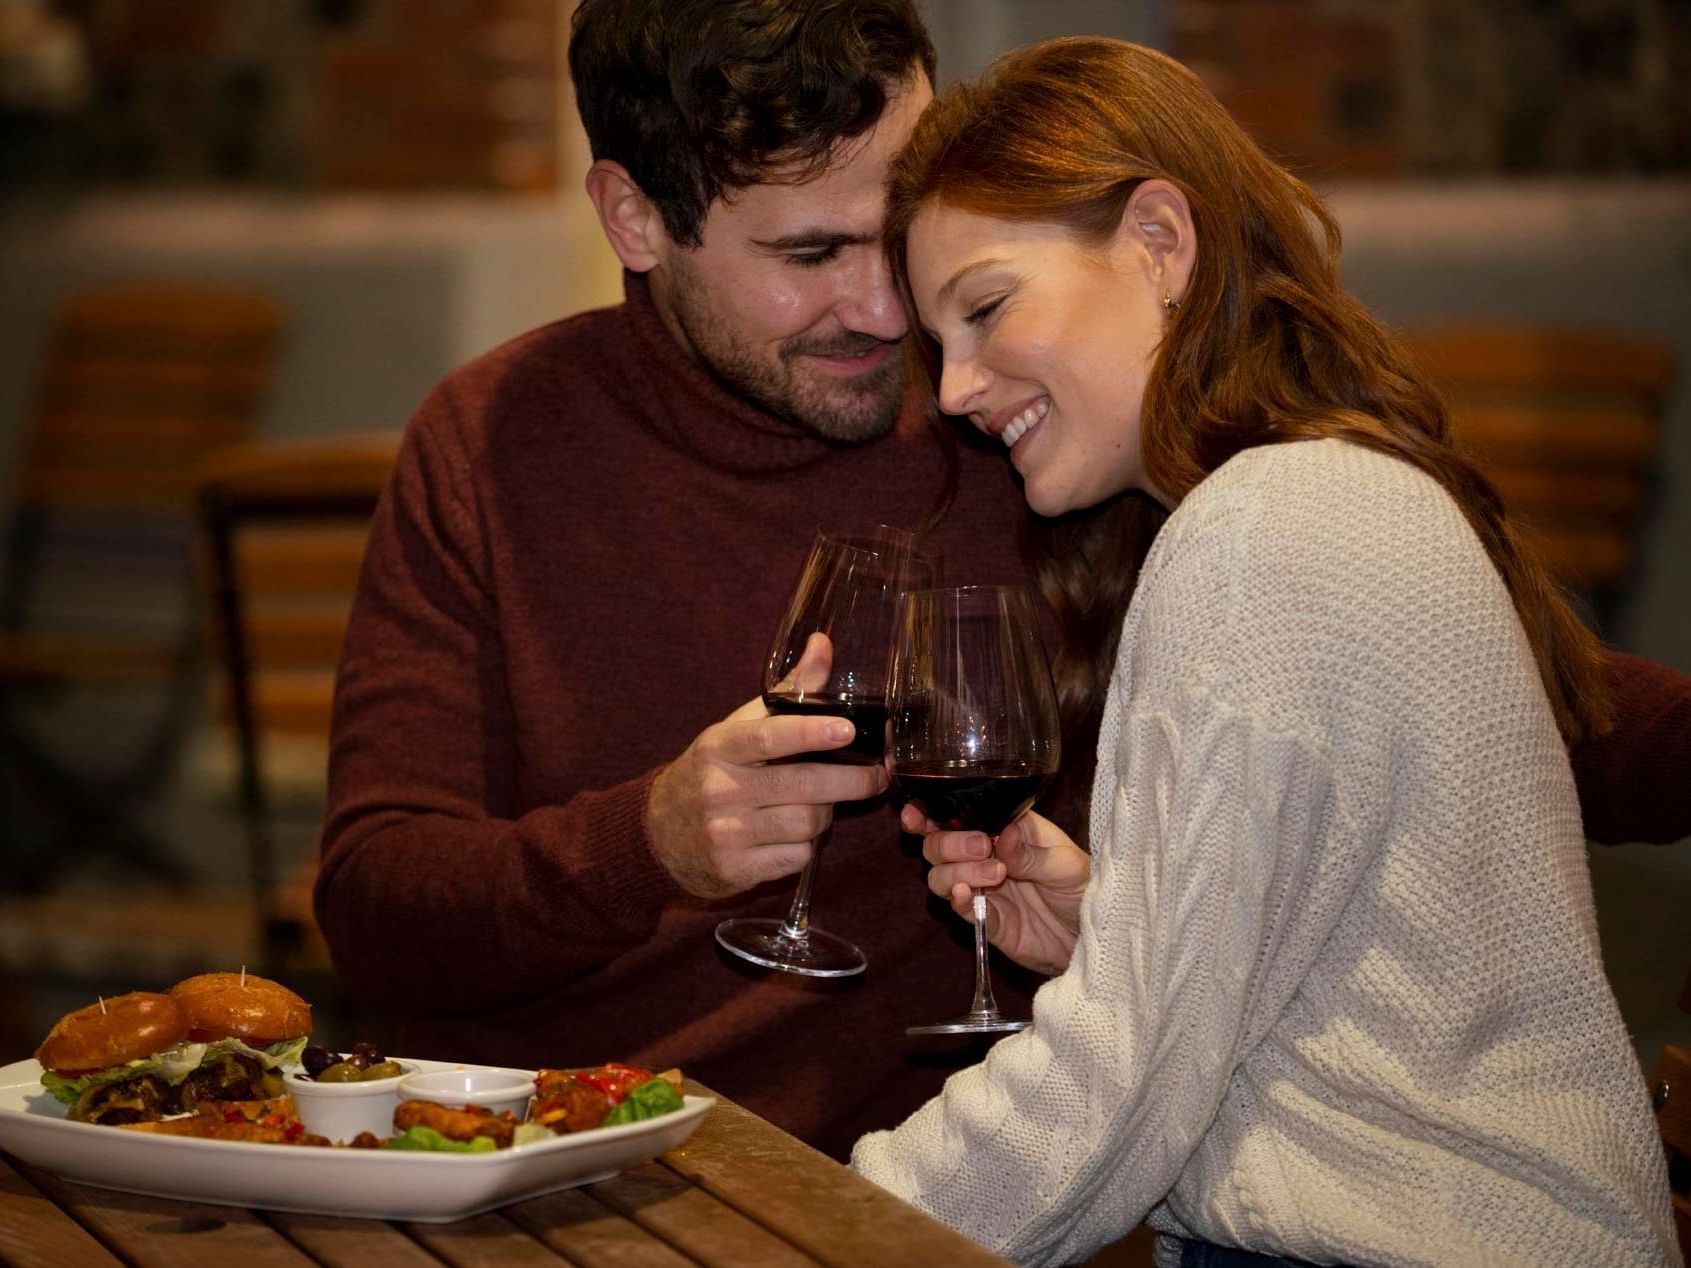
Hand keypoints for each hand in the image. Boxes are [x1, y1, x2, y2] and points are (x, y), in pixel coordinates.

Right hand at [647, 635, 885, 898]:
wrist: (659, 834)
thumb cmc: (714, 771)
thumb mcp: (739, 728)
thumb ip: (788, 691)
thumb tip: (824, 643)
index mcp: (719, 747)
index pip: (767, 737)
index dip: (810, 733)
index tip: (847, 730)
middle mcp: (719, 790)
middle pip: (802, 786)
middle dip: (851, 781)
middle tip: (878, 776)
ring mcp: (726, 834)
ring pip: (806, 824)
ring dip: (825, 815)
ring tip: (820, 805)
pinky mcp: (735, 870)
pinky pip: (797, 857)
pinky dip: (807, 846)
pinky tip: (796, 834)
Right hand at [909, 807, 1088, 975]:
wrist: (1091, 935)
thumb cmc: (1082, 887)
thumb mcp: (1065, 862)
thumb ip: (1030, 851)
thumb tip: (1002, 833)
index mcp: (1003, 829)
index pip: (958, 815)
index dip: (930, 814)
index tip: (917, 816)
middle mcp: (985, 856)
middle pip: (938, 844)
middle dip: (951, 843)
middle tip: (982, 847)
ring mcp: (982, 889)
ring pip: (940, 876)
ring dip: (958, 871)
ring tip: (996, 874)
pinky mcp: (986, 919)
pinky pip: (959, 909)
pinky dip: (958, 901)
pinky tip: (967, 895)